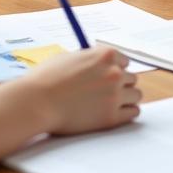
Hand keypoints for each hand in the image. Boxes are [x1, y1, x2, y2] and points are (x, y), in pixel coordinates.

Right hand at [24, 46, 140, 133]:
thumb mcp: (68, 57)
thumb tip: (95, 63)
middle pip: (131, 78)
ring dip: (125, 99)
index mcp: (105, 55)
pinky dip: (126, 113)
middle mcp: (114, 73)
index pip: (124, 61)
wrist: (36, 103)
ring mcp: (115, 95)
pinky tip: (114, 113)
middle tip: (105, 92)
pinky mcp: (112, 117)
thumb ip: (88, 59)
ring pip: (136, 95)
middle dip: (120, 84)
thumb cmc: (46, 79)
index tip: (106, 76)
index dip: (115, 69)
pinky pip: (133, 113)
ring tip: (109, 103)